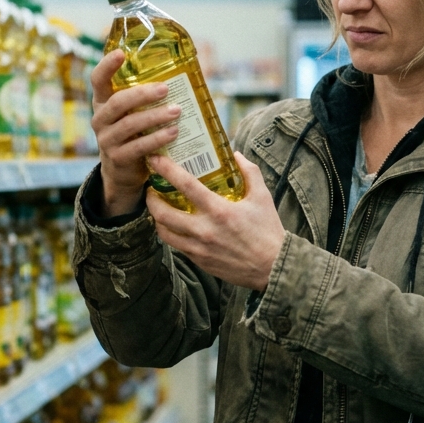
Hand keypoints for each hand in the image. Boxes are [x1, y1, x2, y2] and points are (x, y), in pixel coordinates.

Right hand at [91, 50, 181, 216]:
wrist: (123, 172)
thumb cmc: (133, 133)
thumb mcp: (133, 113)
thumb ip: (146, 98)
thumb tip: (182, 74)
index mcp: (102, 102)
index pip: (98, 80)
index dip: (107, 66)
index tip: (121, 53)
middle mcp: (100, 119)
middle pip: (118, 102)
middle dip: (142, 94)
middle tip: (165, 89)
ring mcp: (106, 140)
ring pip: (130, 124)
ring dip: (155, 116)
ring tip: (176, 111)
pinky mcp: (117, 158)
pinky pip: (138, 146)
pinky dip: (157, 139)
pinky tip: (173, 133)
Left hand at [145, 151, 285, 290]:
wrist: (273, 267)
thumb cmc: (268, 231)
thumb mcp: (262, 197)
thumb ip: (249, 172)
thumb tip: (236, 155)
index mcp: (220, 211)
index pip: (185, 185)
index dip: (166, 170)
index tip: (155, 159)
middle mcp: (205, 230)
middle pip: (163, 213)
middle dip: (151, 198)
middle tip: (151, 188)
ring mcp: (199, 248)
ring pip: (164, 232)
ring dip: (156, 217)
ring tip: (158, 207)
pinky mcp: (199, 261)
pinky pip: (176, 245)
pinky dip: (169, 233)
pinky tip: (172, 225)